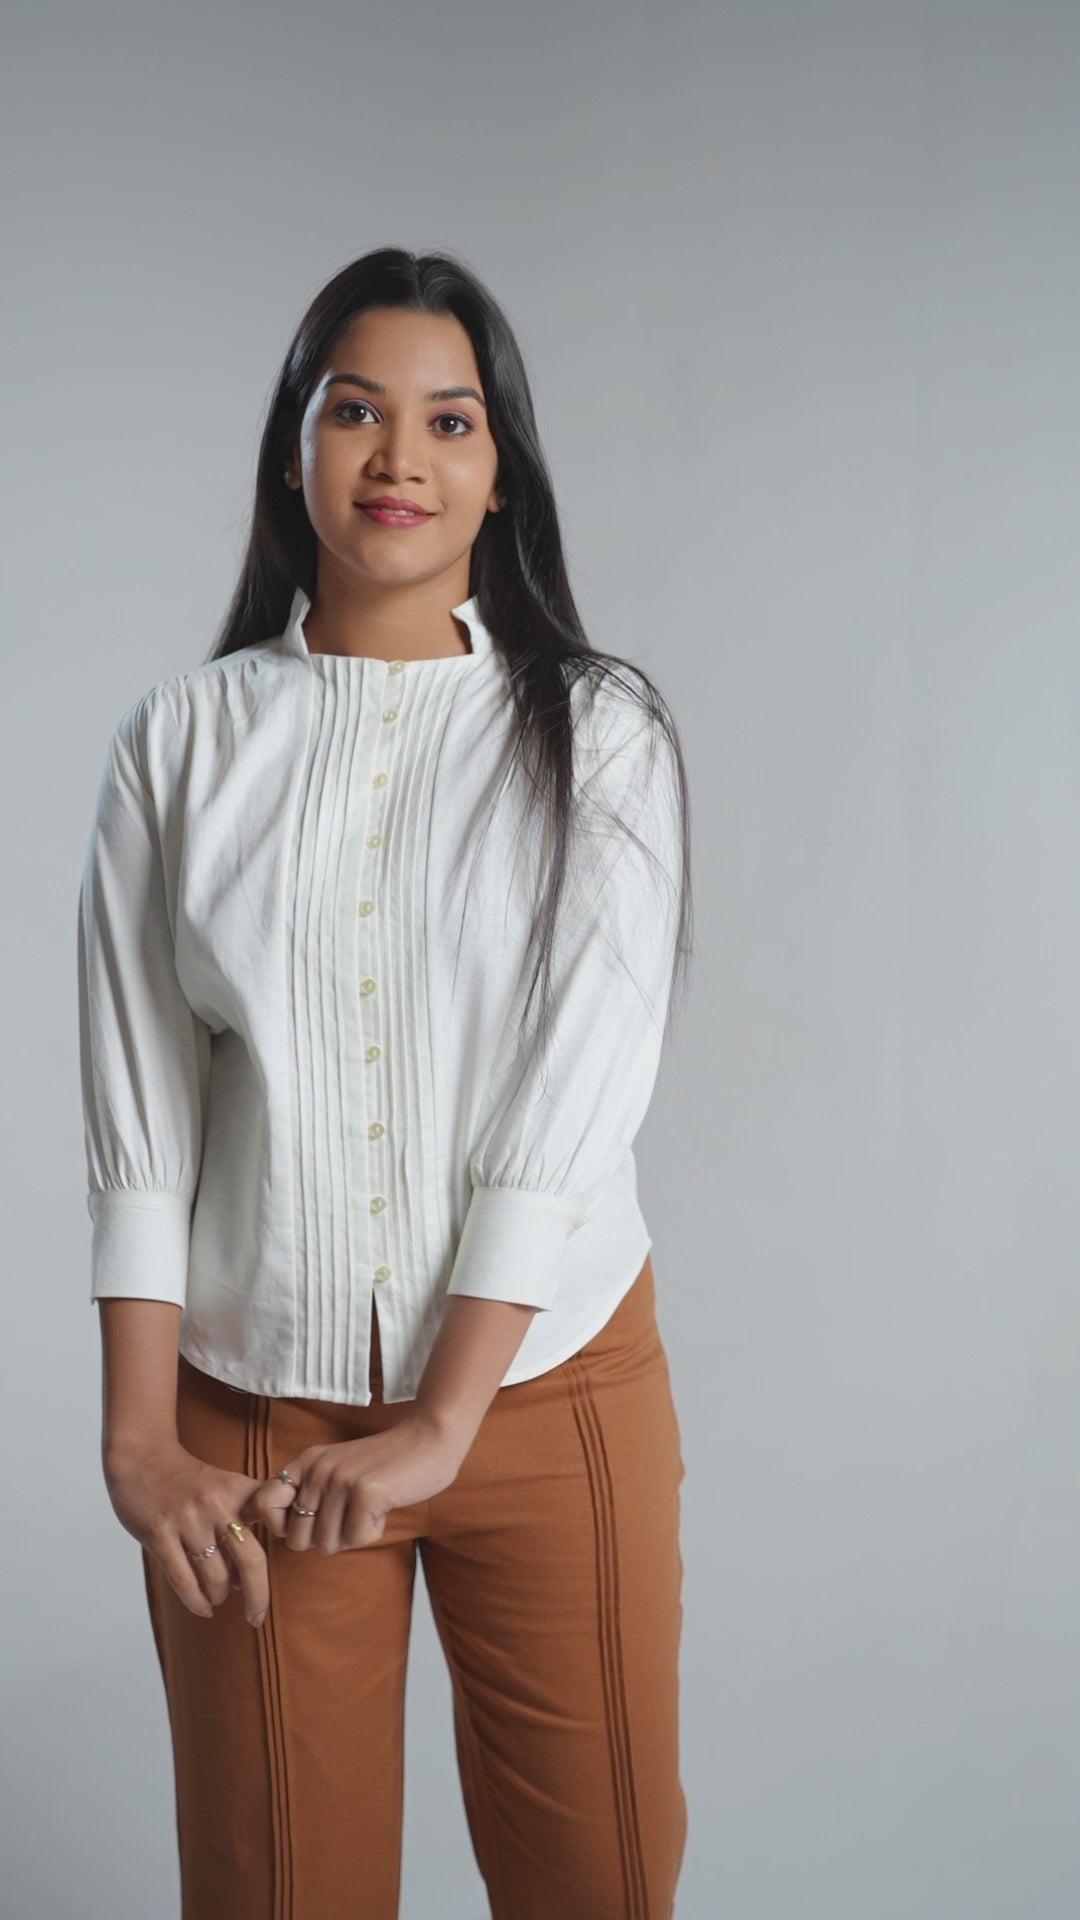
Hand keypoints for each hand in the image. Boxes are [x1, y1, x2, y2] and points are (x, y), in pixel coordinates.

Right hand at [104, 1438, 270, 1625]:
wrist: (141, 1457)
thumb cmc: (187, 1481)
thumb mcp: (222, 1488)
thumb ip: (240, 1524)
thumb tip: (245, 1582)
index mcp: (237, 1490)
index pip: (275, 1521)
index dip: (287, 1541)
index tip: (288, 1559)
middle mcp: (216, 1504)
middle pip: (251, 1559)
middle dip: (259, 1596)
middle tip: (257, 1617)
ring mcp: (187, 1519)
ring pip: (215, 1576)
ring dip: (219, 1595)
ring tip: (218, 1597)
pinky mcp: (159, 1532)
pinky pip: (182, 1579)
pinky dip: (196, 1601)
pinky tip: (203, 1608)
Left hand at [242, 1414, 467, 1552]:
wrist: (429, 1440)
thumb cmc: (386, 1464)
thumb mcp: (338, 1468)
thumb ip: (312, 1492)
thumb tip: (288, 1533)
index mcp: (306, 1462)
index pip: (262, 1504)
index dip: (282, 1526)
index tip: (311, 1522)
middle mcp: (317, 1470)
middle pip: (297, 1540)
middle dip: (325, 1539)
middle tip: (350, 1517)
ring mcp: (339, 1480)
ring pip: (326, 1544)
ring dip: (352, 1536)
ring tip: (369, 1508)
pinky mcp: (365, 1493)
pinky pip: (356, 1540)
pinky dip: (373, 1532)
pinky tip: (384, 1508)